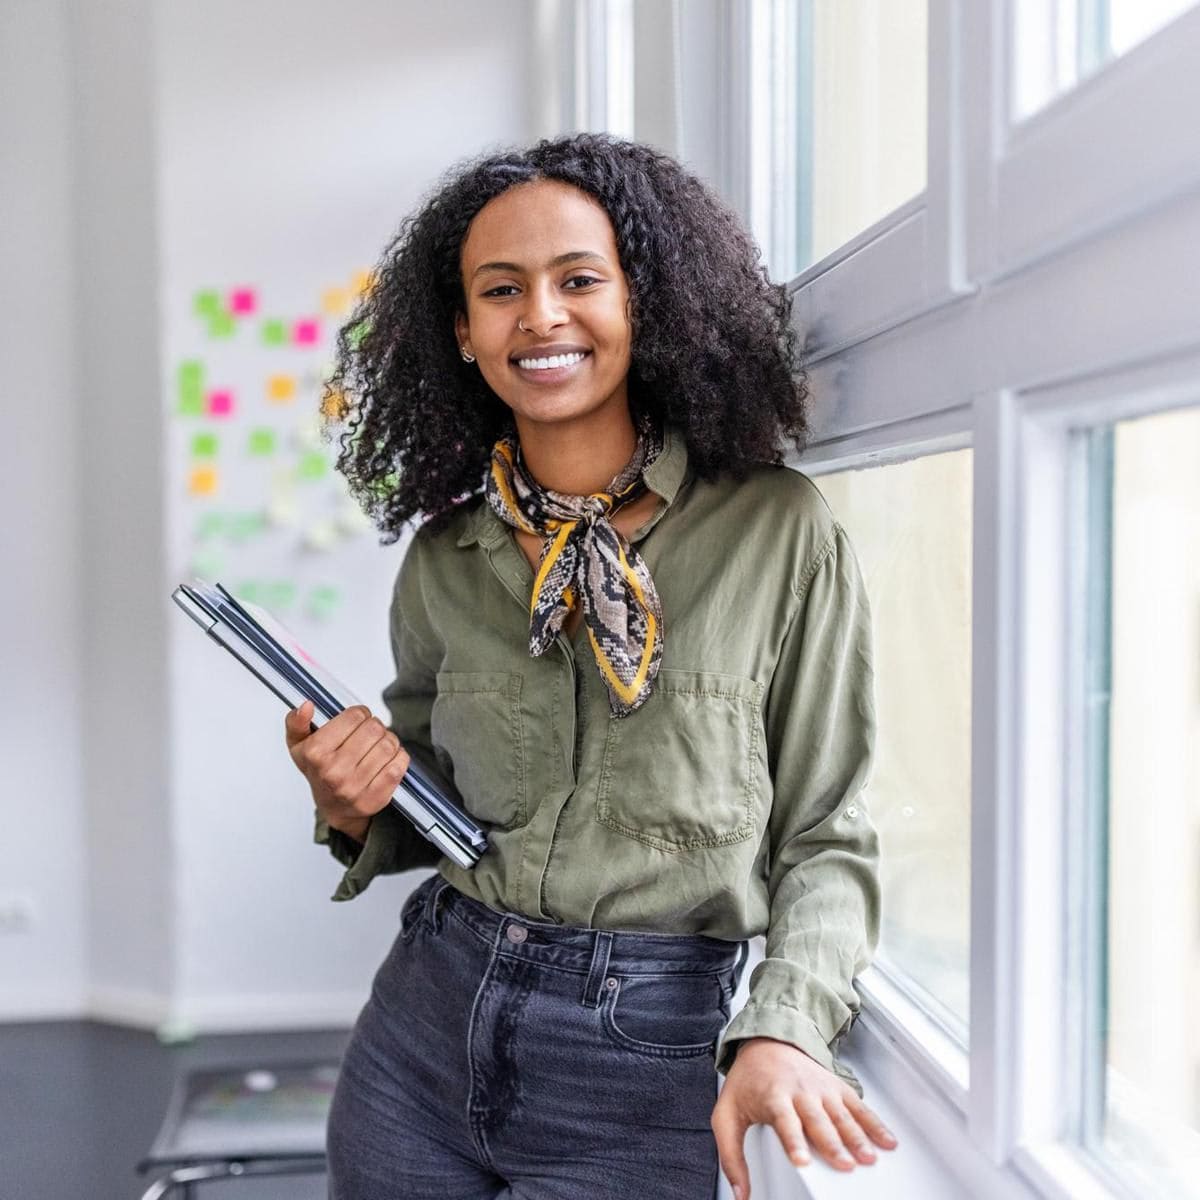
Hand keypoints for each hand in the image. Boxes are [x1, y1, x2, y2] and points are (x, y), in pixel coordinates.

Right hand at [284, 701, 410, 843]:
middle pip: (374, 728)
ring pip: (389, 745)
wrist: (334, 807)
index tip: (357, 720)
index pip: (354, 716)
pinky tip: (387, 759)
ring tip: (378, 745)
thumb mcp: (299, 745)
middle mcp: (334, 771)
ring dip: (389, 740)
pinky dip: (399, 756)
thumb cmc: (319, 770)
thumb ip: (296, 722)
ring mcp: (356, 786)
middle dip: (375, 726)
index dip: (360, 714)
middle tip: (369, 733)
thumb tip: (306, 706)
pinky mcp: (376, 797)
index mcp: (315, 753)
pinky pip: (400, 763)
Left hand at [711, 1036, 896, 1196]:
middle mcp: (799, 1091)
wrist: (766, 1042)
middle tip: (845, 1165)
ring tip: (869, 1158)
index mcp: (772, 1097)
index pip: (784, 1122)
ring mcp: (820, 1088)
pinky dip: (873, 1123)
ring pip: (841, 1115)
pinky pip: (857, 1106)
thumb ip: (731, 1156)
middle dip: (832, 1144)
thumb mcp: (726, 1114)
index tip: (801, 1160)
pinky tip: (886, 1140)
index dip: (794, 1142)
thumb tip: (739, 1194)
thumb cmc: (747, 1082)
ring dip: (857, 1137)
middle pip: (818, 1121)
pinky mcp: (835, 1086)